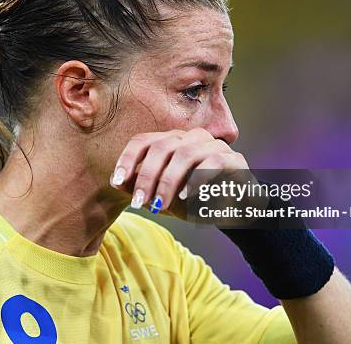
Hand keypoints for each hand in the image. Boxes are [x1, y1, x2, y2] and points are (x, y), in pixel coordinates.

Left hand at [109, 127, 253, 219]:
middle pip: (162, 147)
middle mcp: (192, 138)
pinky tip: (187, 197)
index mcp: (173, 141)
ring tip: (160, 205)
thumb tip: (116, 182)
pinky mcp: (235, 160)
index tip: (116, 181)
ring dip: (168, 182)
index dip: (128, 159)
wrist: (234, 213)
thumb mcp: (163, 196)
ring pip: (185, 154)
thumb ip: (141, 188)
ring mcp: (215, 146)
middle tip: (139, 202)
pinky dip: (197, 180)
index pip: (145, 140)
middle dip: (147, 176)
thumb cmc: (194, 201)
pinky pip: (214, 163)